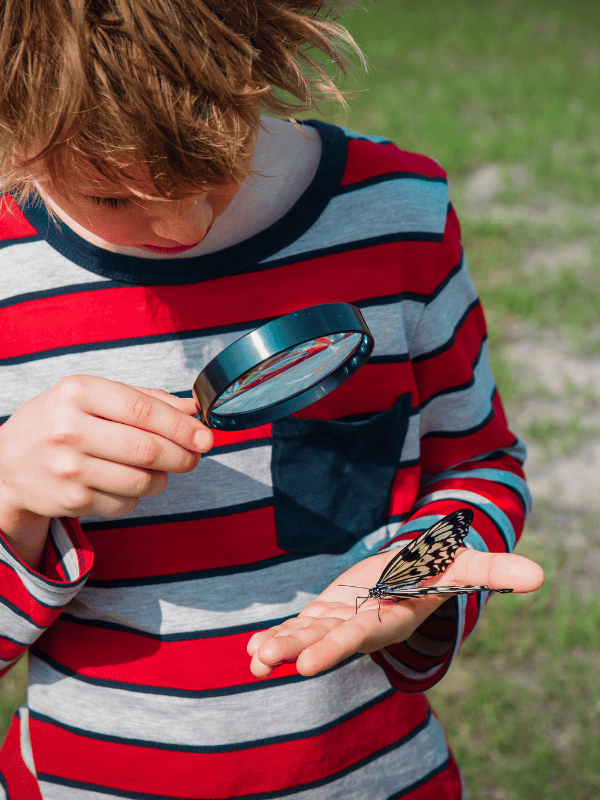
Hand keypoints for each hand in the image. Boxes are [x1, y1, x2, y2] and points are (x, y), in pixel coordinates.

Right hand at [0, 374, 212, 523]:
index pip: (144, 411)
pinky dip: (136, 497)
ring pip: (142, 482)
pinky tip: (123, 482)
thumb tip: (194, 409)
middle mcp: (70, 430)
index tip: (205, 436)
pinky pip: (126, 504)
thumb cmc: (60, 422)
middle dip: (183, 456)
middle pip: (148, 450)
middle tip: (194, 456)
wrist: (7, 464)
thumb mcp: (93, 396)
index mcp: (78, 393)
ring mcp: (69, 469)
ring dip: (162, 478)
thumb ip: (146, 400)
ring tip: (158, 469)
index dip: (182, 426)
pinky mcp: (71, 501)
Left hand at [247, 545, 543, 677]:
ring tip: (254, 660)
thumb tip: (540, 576)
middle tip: (268, 663)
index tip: (306, 662)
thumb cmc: (439, 568)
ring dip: (281, 646)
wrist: (414, 573)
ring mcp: (344, 618)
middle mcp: (365, 622)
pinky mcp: (328, 609)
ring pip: (310, 634)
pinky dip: (278, 634)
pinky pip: (301, 624)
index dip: (335, 646)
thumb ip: (495, 570)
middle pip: (330, 638)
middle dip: (301, 650)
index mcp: (392, 614)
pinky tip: (250, 650)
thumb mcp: (464, 564)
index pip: (363, 633)